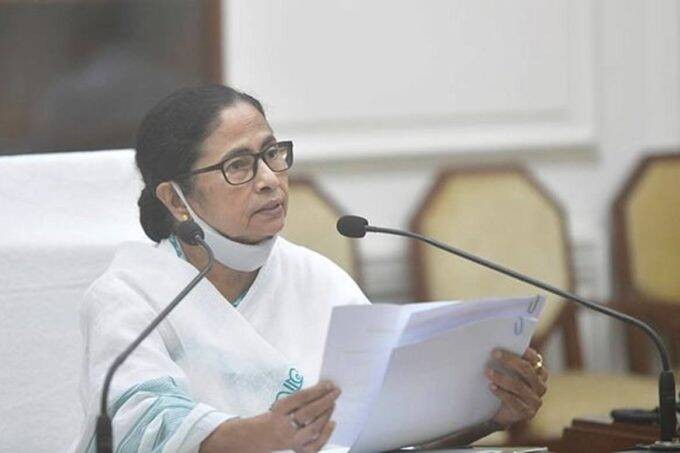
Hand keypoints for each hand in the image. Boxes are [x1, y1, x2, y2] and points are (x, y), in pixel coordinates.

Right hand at [200, 381, 339, 452]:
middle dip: (325, 400)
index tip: (328, 384)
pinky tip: (332, 423)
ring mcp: (290, 440)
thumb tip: (321, 390)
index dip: (316, 390)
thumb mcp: (279, 405)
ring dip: (326, 414)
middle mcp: (283, 425)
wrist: (255, 438)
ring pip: (313, 428)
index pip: (300, 398)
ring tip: (333, 404)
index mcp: (277, 410)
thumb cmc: (270, 418)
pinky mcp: (296, 450)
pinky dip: (325, 435)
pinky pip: (314, 445)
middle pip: (308, 412)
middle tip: (336, 391)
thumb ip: (296, 401)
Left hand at [485, 347, 547, 428]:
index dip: (524, 351)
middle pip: (526, 370)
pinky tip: (491, 387)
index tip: (509, 344)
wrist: (501, 414)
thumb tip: (496, 347)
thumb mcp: (508, 373)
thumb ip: (508, 362)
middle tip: (494, 353)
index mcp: (539, 373)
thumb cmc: (505, 387)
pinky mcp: (527, 412)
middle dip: (509, 360)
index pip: (535, 359)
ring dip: (502, 378)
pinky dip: (501, 393)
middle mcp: (540, 386)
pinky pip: (514, 401)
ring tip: (488, 372)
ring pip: (519, 386)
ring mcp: (535, 400)